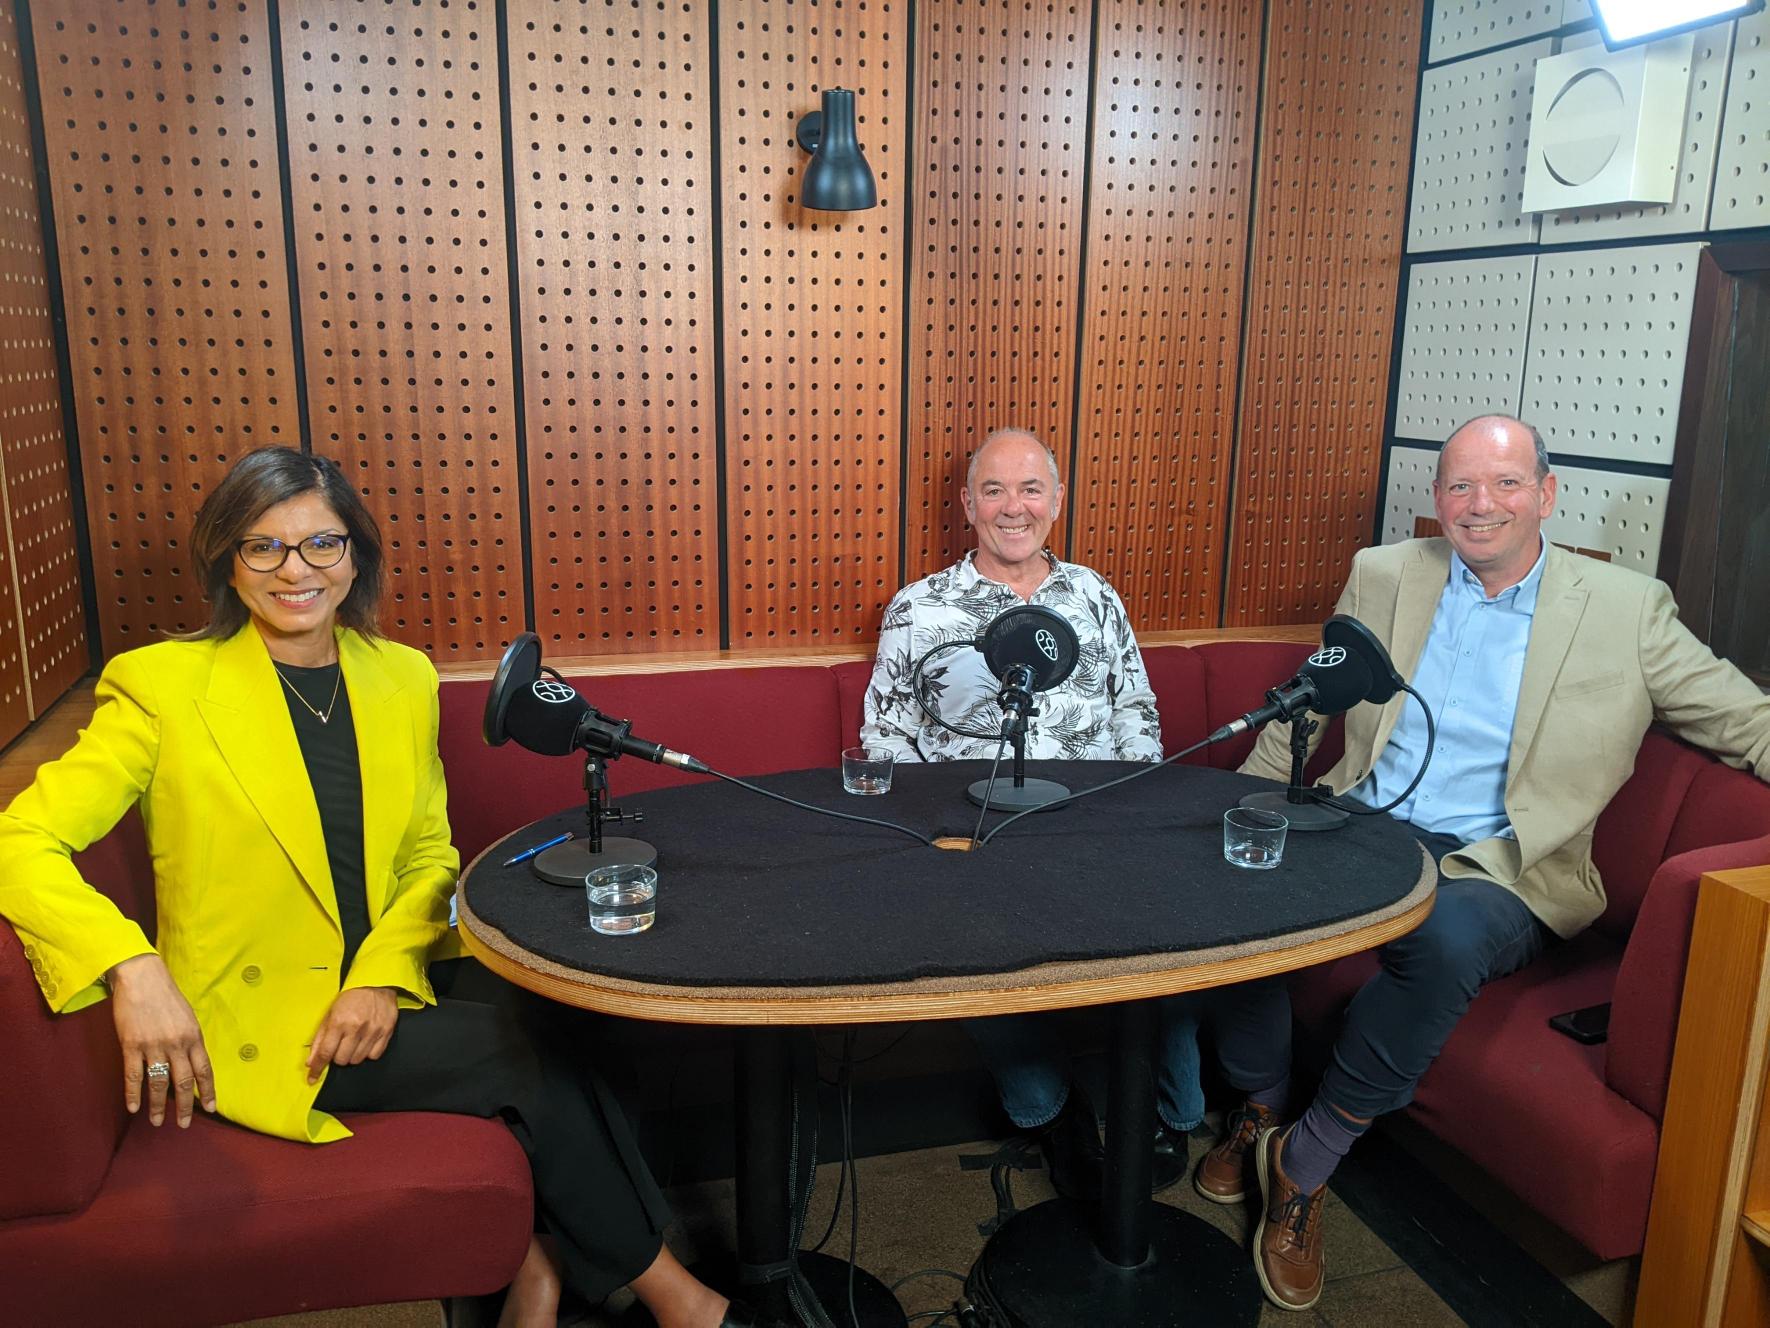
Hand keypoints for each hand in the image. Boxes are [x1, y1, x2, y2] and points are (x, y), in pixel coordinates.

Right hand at [107, 953, 215, 1127]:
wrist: (142, 978)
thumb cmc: (166, 996)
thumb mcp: (187, 1017)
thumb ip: (189, 1041)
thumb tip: (191, 1063)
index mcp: (194, 1037)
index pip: (204, 1070)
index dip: (208, 1091)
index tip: (211, 1108)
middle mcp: (177, 1044)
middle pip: (183, 1082)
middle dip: (184, 1106)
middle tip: (184, 1124)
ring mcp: (154, 1046)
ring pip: (159, 1083)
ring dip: (158, 1106)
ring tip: (158, 1121)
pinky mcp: (131, 1045)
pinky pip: (134, 1075)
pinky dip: (133, 1093)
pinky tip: (133, 1107)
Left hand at [306, 986, 398, 1083]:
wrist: (376, 984)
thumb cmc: (352, 998)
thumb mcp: (330, 1014)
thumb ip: (319, 1039)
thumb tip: (311, 1061)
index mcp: (339, 1022)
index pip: (325, 1053)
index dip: (317, 1068)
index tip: (312, 1077)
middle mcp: (356, 1028)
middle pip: (342, 1060)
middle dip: (338, 1056)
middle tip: (340, 1045)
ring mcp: (372, 1031)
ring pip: (357, 1060)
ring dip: (352, 1055)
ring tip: (354, 1041)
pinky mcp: (386, 1032)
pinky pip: (374, 1056)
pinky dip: (368, 1053)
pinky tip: (365, 1042)